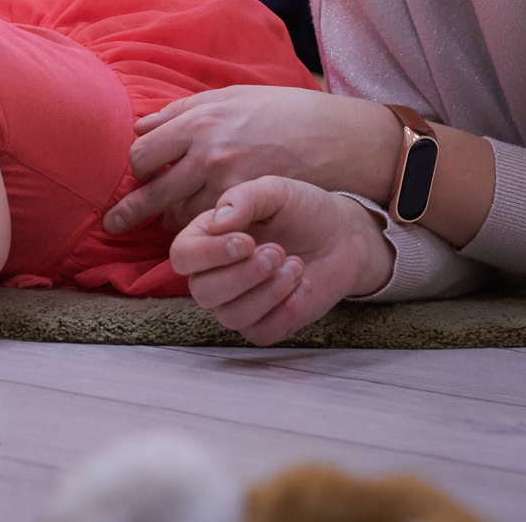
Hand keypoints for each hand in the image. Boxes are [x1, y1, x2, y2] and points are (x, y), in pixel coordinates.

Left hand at [106, 86, 396, 234]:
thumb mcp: (230, 97)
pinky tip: (201, 231)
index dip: (137, 167)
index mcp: (199, 121)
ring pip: (180, 216)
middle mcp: (207, 153)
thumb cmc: (283, 111)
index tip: (139, 174)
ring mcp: (227, 184)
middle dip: (129, 212)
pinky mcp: (249, 208)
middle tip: (112, 224)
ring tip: (164, 227)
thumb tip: (141, 125)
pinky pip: (211, 228)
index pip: (143, 153)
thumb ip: (181, 111)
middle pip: (152, 192)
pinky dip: (203, 230)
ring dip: (170, 222)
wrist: (336, 137)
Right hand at [168, 177, 395, 346]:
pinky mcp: (265, 324)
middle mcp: (215, 274)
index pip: (182, 255)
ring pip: (230, 316)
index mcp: (207, 238)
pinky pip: (260, 333)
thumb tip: (216, 223)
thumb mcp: (275, 191)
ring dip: (266, 293)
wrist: (342, 236)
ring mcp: (239, 303)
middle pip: (202, 291)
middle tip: (278, 252)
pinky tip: (303, 287)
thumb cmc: (302, 210)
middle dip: (242, 275)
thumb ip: (244, 199)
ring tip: (296, 266)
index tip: (247, 241)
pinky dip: (284, 313)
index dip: (209, 254)